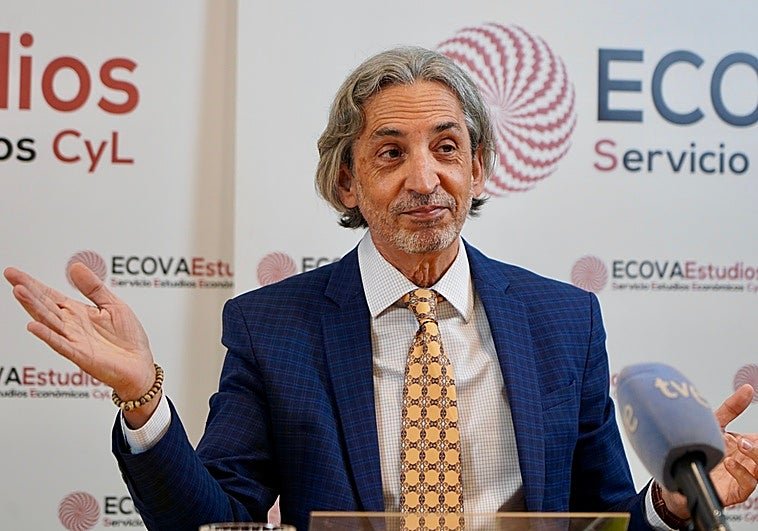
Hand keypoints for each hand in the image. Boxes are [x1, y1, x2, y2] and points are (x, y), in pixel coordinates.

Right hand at [4, 263, 157, 423]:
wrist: (141, 366)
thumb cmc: (128, 339)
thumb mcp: (113, 305)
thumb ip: (94, 288)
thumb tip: (75, 266)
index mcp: (79, 313)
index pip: (50, 296)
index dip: (33, 284)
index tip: (14, 272)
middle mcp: (72, 326)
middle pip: (45, 306)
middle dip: (28, 291)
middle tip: (12, 276)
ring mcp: (74, 340)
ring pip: (49, 322)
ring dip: (33, 307)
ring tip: (19, 291)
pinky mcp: (81, 355)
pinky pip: (61, 344)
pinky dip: (47, 335)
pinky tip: (33, 326)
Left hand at [660, 384, 757, 517]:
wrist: (674, 477)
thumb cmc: (695, 450)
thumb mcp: (712, 425)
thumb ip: (731, 408)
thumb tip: (748, 389)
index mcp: (742, 445)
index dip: (757, 436)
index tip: (754, 433)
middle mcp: (743, 460)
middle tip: (746, 439)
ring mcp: (740, 475)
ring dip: (755, 456)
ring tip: (741, 445)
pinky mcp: (734, 490)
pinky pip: (748, 485)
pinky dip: (742, 474)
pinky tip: (729, 463)